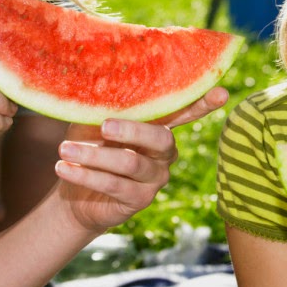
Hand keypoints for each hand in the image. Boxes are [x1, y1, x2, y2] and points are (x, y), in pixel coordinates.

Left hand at [52, 86, 229, 230]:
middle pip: (160, 138)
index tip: (222, 93)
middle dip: (132, 130)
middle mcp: (165, 151)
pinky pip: (115, 185)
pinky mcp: (140, 200)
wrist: (73, 193)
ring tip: (64, 149)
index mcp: (158, 126)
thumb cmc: (86, 147)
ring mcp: (156, 177)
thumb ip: (102, 108)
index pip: (185, 112)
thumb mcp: (91, 123)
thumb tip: (97, 86)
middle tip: (104, 125)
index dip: (204, 103)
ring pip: (131, 162)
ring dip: (94, 155)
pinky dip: (86, 175)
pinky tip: (64, 167)